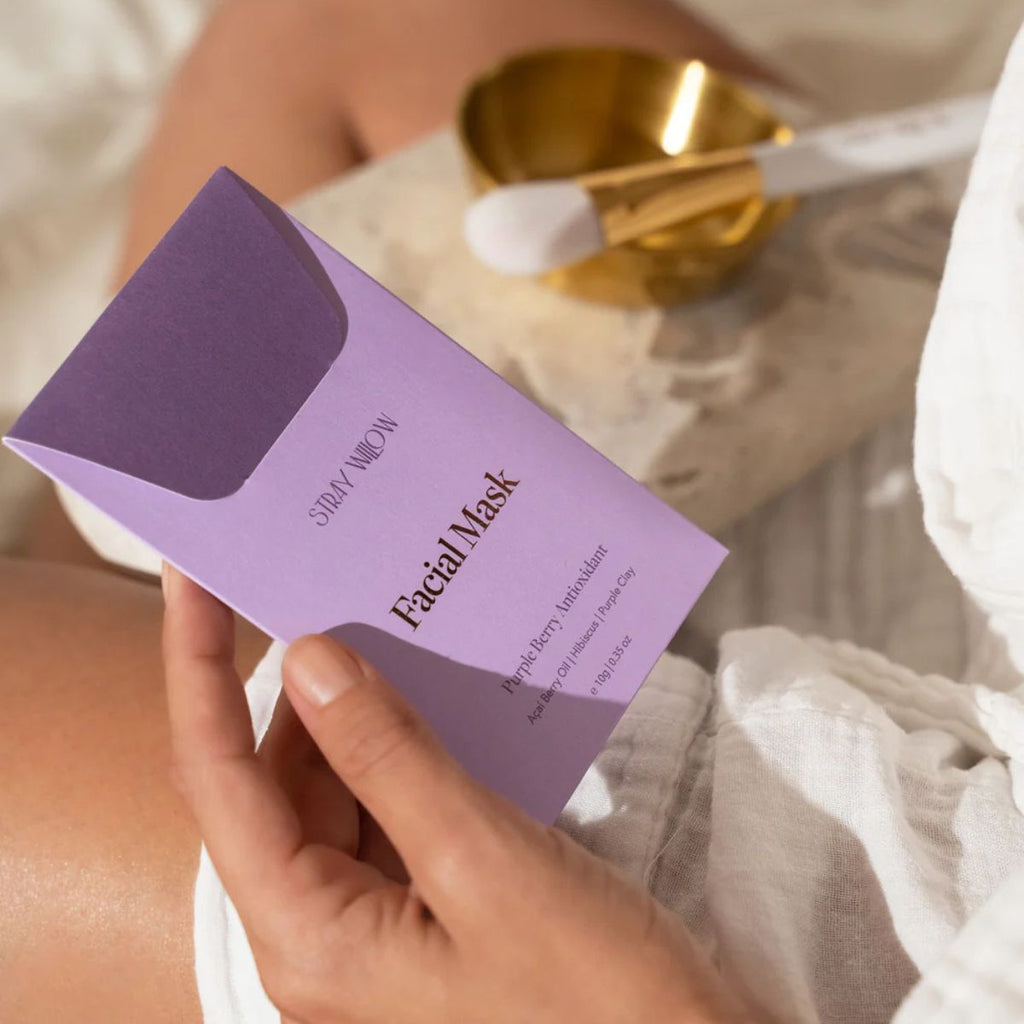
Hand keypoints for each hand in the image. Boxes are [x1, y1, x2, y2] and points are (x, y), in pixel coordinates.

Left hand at [162, 565, 750, 1023]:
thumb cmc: (594, 998)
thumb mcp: (485, 863)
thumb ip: (390, 758)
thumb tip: (310, 658)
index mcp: (310, 936)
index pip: (218, 778)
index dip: (196, 669)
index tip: (193, 578)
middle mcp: (325, 931)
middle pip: (276, 781)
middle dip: (294, 683)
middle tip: (314, 584)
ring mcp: (378, 924)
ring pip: (338, 790)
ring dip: (358, 712)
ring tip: (385, 625)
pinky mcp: (431, 909)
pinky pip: (394, 809)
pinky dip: (407, 749)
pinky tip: (439, 697)